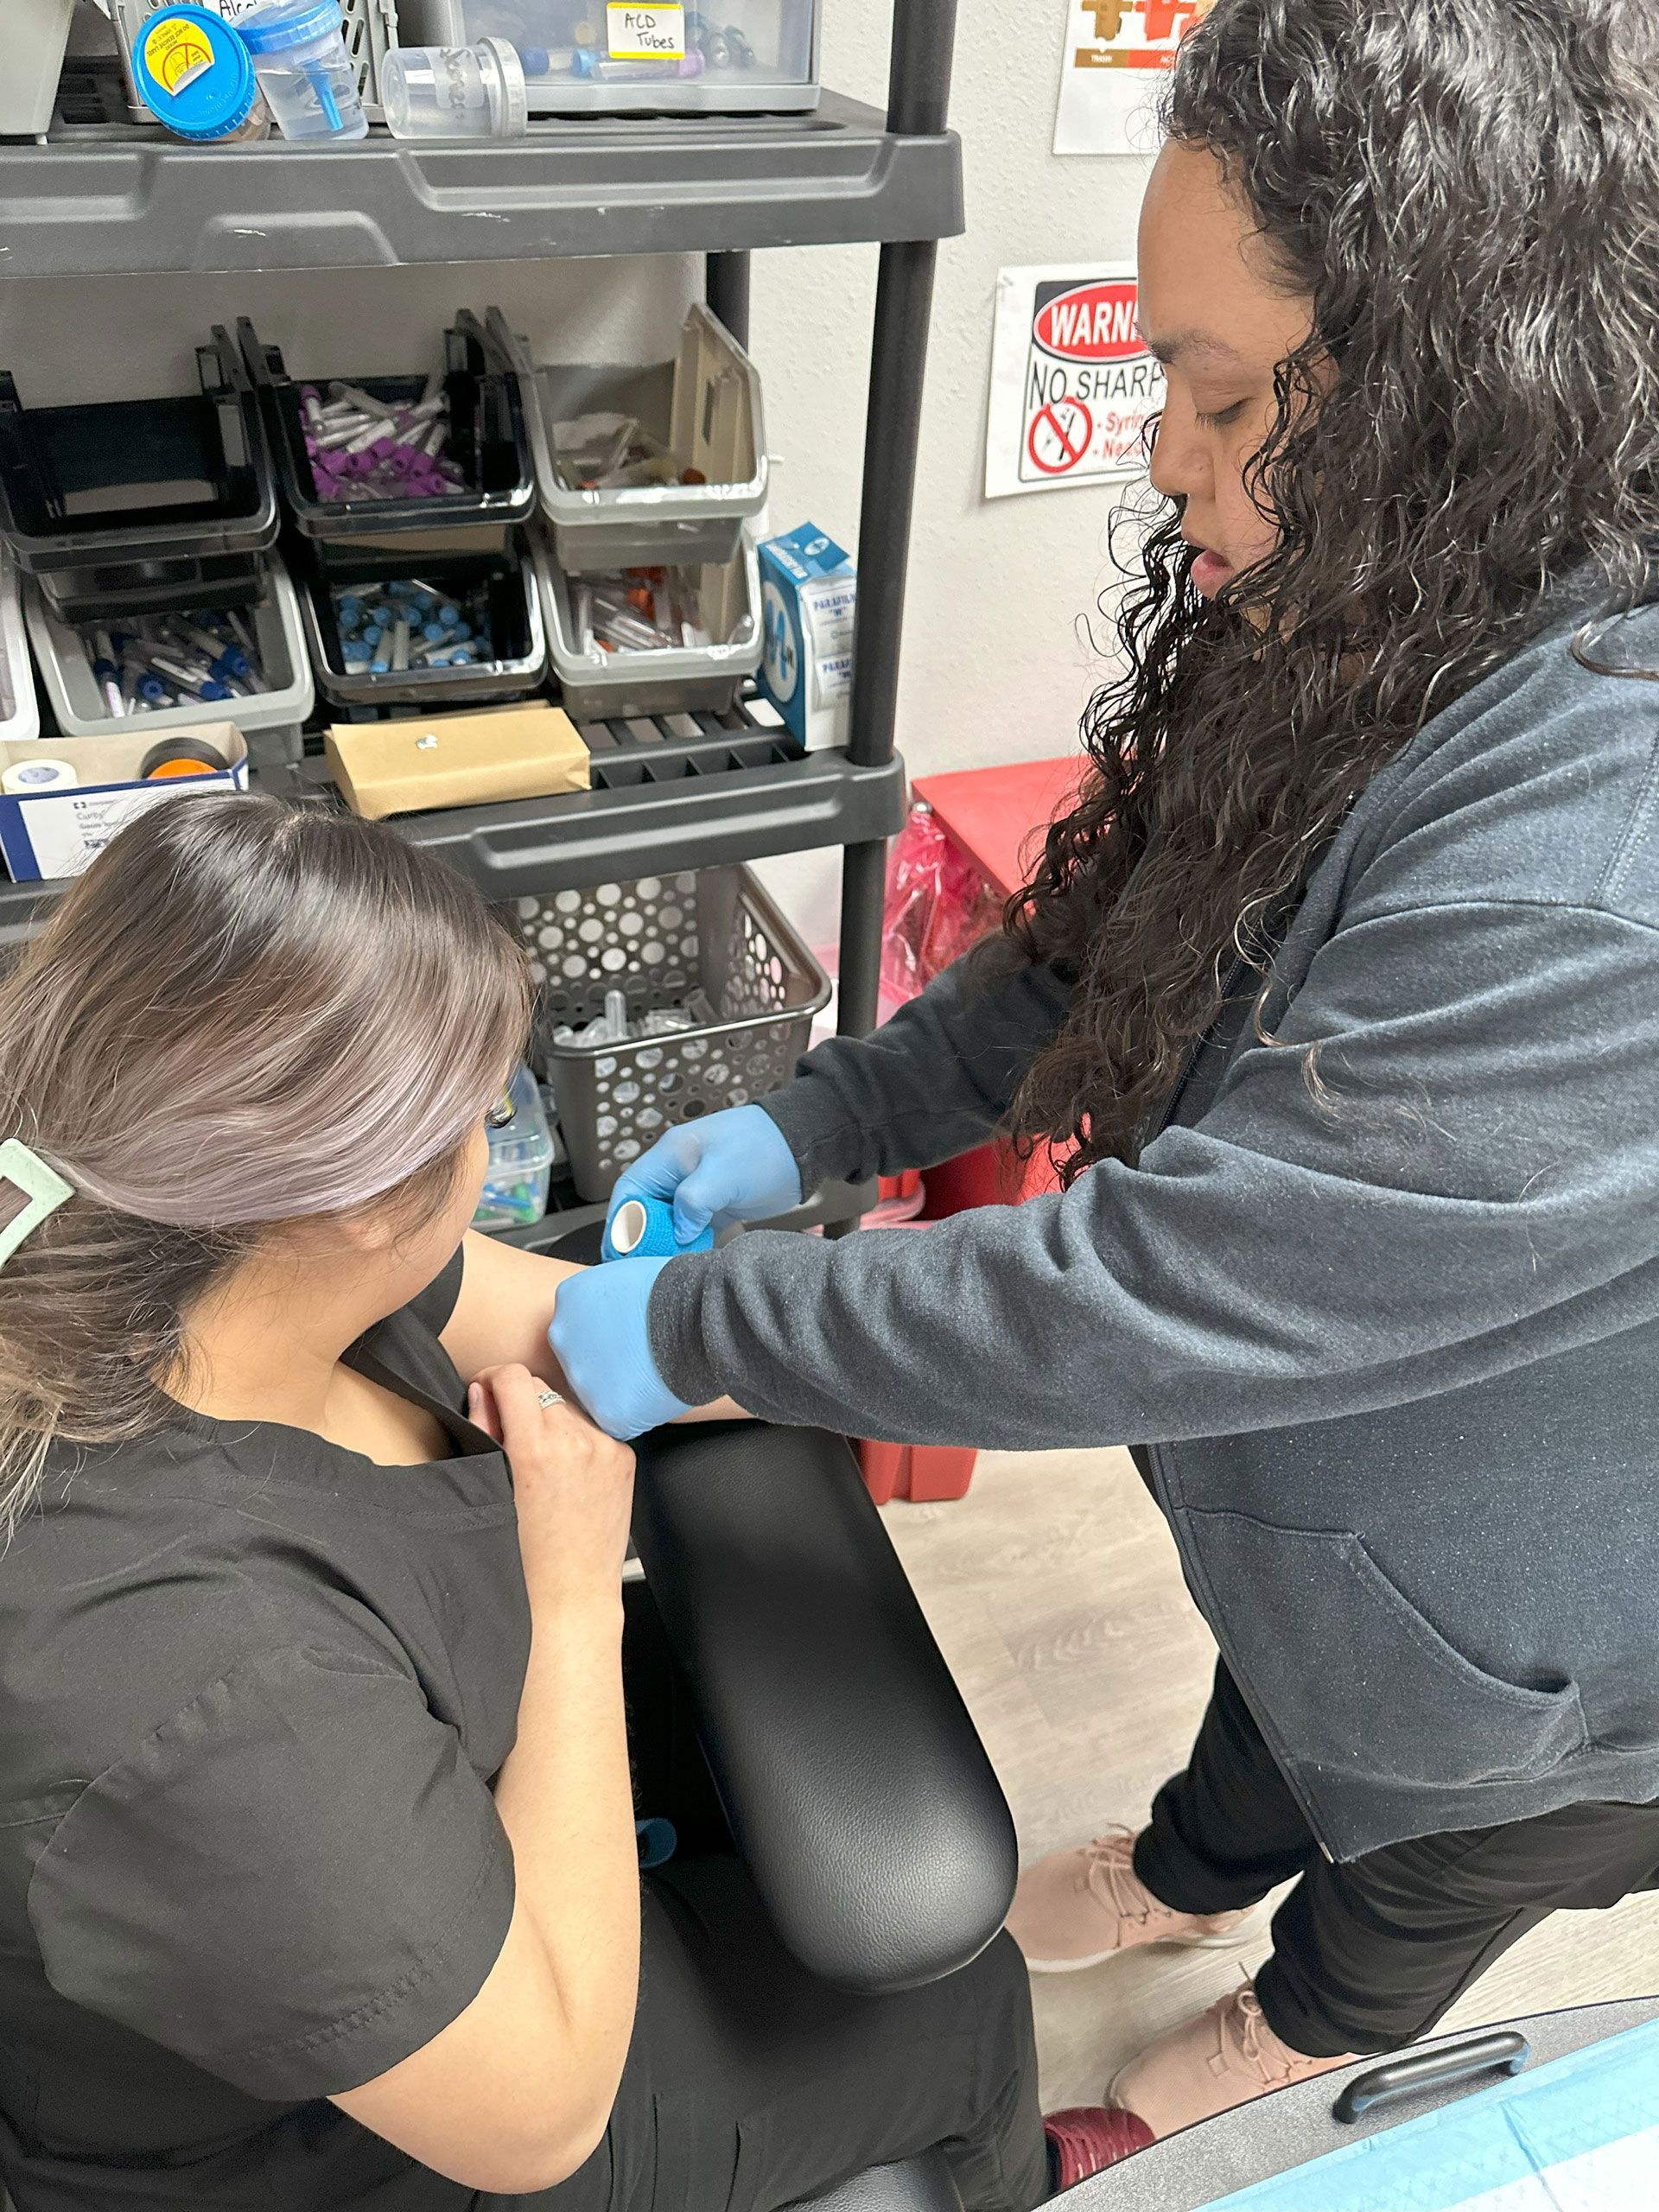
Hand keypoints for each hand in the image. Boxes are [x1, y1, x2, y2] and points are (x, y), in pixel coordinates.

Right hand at [468, 1365, 634, 1604]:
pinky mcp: (624, 1456)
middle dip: (520, 1405)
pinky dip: (576, 1440)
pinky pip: (592, 1429)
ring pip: (567, 1407)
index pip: (513, 1378)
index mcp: (536, 1448)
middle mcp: (576, 1440)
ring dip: (550, 1422)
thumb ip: (485, 1430)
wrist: (572, 1592)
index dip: (493, 1379)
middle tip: (509, 1437)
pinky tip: (568, 1473)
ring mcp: (605, 1447)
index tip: (487, 1393)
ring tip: (541, 1462)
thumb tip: (483, 1391)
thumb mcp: (493, 1489)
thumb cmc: (525, 1555)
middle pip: (540, 1389)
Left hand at [547, 1260, 690, 1441]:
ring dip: (618, 1387)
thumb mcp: (624, 1277)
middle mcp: (564, 1337)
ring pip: (595, 1391)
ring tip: (650, 1373)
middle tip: (636, 1357)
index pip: (576, 1325)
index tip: (622, 1336)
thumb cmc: (675, 1290)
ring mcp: (582, 1376)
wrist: (700, 1318)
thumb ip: (603, 1298)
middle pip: (580, 1359)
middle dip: (605, 1361)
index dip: (603, 1334)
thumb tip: (610, 1310)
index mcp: (569, 1299)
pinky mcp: (606, 1410)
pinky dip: (635, 1411)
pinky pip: (617, 1418)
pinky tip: (654, 1392)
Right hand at [602, 1104, 801, 1251]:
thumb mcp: (724, 1173)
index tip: (616, 1253)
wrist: (806, 1145)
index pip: (630, 1190)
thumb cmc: (764, 1149)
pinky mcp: (719, 1204)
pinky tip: (687, 1262)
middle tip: (639, 1269)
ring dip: (665, 1244)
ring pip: (669, 1221)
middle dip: (640, 1238)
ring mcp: (699, 1188)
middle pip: (646, 1209)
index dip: (619, 1222)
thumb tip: (677, 1232)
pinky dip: (688, 1245)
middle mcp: (680, 1172)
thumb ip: (692, 1202)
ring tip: (661, 1271)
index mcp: (672, 1156)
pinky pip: (692, 1228)